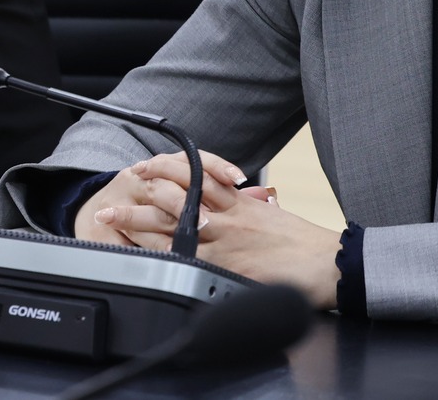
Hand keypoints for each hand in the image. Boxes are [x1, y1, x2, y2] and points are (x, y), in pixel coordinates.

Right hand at [72, 150, 245, 246]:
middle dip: (186, 202)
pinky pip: (121, 235)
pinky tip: (146, 254)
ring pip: (144, 209)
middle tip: (206, 221)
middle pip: (167, 183)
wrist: (99, 213)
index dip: (216, 168)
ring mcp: (123, 198)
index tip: (236, 179)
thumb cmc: (152, 204)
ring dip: (163, 226)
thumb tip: (262, 199)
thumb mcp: (181, 191)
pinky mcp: (105, 223)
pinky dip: (136, 245)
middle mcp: (143, 176)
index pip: (193, 160)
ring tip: (178, 242)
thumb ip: (219, 197)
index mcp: (164, 166)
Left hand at [79, 152, 342, 309]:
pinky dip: (158, 254)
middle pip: (174, 196)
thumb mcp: (272, 216)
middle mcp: (226, 216)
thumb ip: (249, 210)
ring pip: (170, 223)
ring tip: (111, 218)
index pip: (193, 178)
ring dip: (137, 221)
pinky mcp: (225, 266)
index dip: (164, 171)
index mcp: (237, 202)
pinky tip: (137, 255)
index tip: (144, 171)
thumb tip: (241, 202)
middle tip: (115, 191)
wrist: (326, 263)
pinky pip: (185, 257)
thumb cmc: (305, 244)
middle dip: (141, 192)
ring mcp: (223, 241)